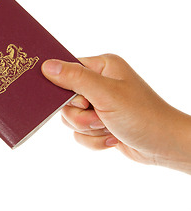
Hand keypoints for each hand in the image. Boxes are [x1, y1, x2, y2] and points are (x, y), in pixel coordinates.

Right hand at [41, 54, 190, 173]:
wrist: (164, 145)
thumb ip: (75, 78)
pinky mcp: (99, 124)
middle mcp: (99, 83)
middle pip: (65, 100)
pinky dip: (93, 140)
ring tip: (109, 127)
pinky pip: (79, 134)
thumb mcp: (105, 94)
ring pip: (70, 119)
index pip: (66, 71)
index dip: (66, 90)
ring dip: (88, 129)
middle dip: (80, 115)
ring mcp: (99, 104)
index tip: (82, 101)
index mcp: (102, 67)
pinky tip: (112, 138)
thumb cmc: (142, 115)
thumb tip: (46, 65)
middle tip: (100, 117)